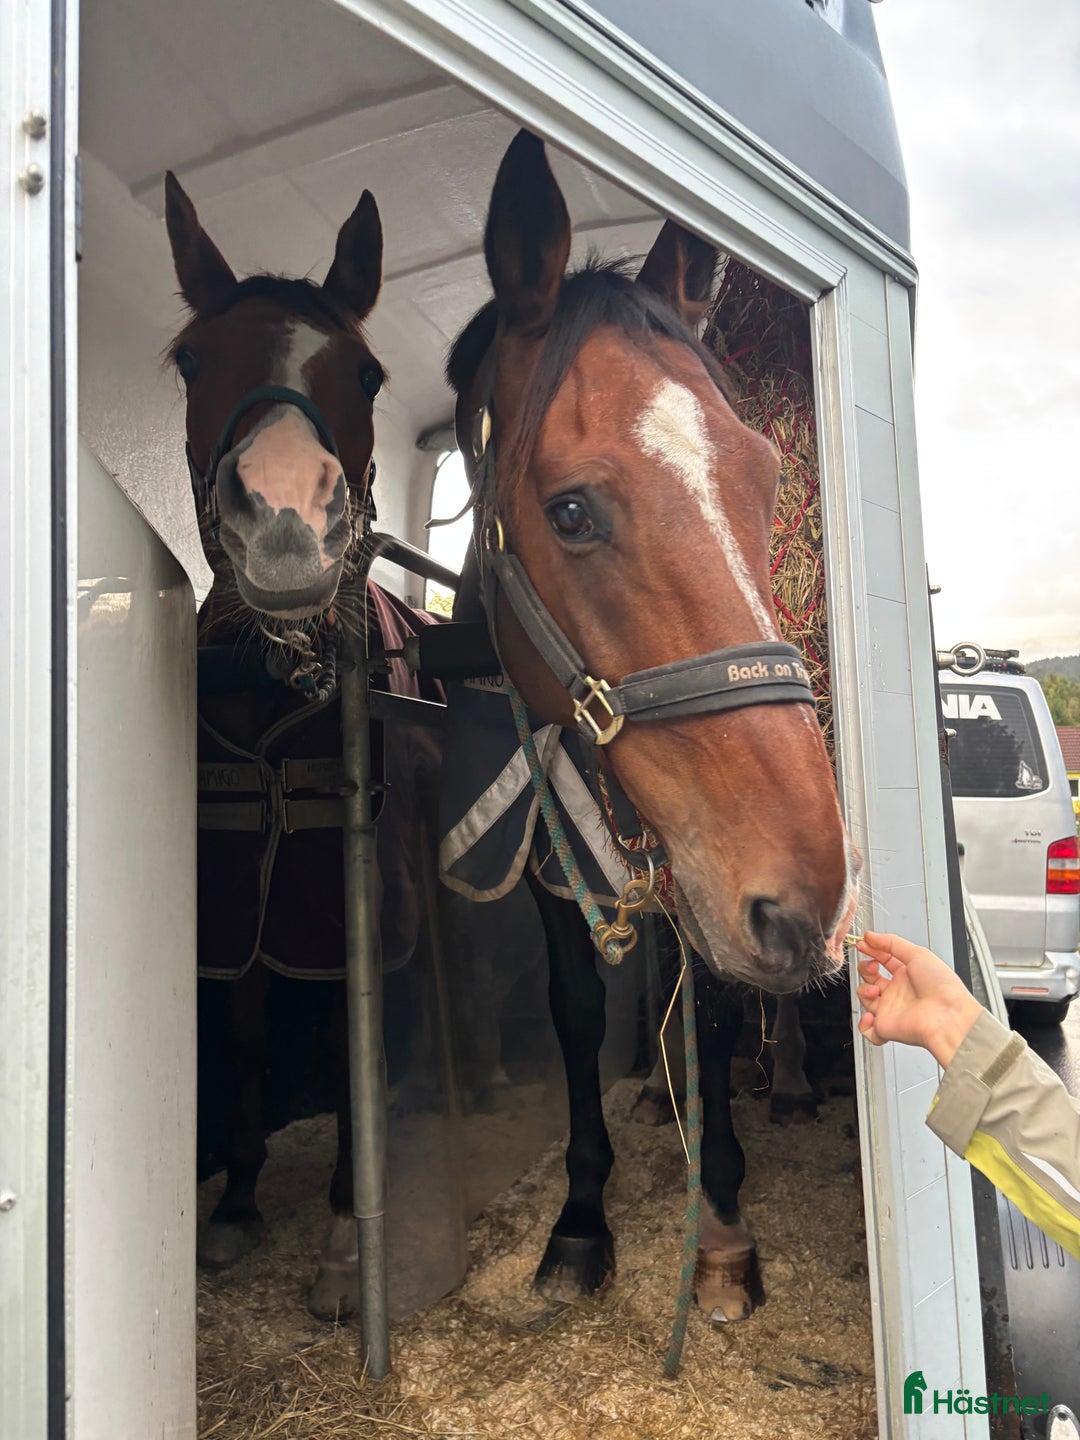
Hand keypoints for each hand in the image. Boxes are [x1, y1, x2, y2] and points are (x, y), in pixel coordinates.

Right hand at [855, 931, 982, 1068]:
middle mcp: (899, 992)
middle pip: (872, 978)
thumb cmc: (942, 987)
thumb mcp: (918, 954)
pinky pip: (869, 1031)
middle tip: (870, 965)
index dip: (872, 950)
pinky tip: (871, 1015)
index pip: (883, 959)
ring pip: (866, 1000)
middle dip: (866, 969)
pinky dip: (865, 1024)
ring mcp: (892, 1009)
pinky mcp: (887, 1028)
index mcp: (907, 974)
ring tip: (873, 989)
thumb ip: (891, 942)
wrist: (948, 1015)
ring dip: (864, 991)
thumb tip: (871, 936)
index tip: (863, 944)